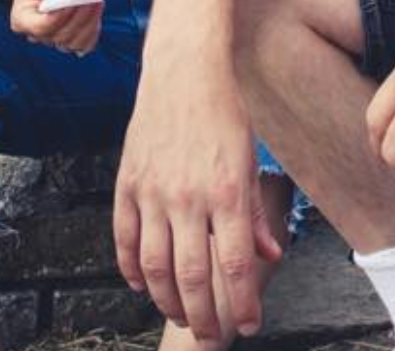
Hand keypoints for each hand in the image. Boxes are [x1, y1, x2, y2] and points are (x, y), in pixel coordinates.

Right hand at [10, 0, 103, 54]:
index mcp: (22, 20)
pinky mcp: (68, 37)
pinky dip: (93, 31)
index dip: (60, 16)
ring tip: (97, 3)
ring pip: (74, 43)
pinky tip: (96, 13)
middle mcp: (35, 35)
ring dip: (90, 24)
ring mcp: (52, 39)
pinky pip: (84, 44)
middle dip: (80, 17)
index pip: (42, 27)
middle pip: (61, 37)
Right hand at [113, 59, 283, 340]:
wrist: (183, 70)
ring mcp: (153, 192)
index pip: (236, 264)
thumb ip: (256, 212)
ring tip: (181, 315)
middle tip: (211, 336)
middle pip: (193, 276)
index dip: (242, 303)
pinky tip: (142, 285)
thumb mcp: (250, 159)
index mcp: (228, 191)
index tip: (250, 324)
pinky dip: (131, 270)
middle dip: (204, 316)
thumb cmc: (225, 111)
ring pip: (155, 267)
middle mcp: (189, 197)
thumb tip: (270, 255)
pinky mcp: (127, 184)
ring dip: (167, 300)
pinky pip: (124, 240)